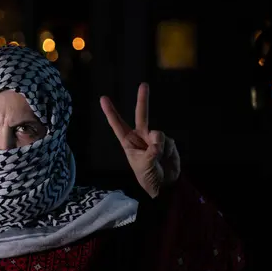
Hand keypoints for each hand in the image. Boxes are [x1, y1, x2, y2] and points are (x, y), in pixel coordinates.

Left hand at [100, 83, 179, 197]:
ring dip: (159, 148)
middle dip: (143, 99)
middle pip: (142, 115)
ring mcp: (155, 138)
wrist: (166, 185)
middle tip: (144, 85)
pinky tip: (166, 159)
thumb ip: (151, 151)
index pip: (117, 124)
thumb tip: (159, 138)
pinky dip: (168, 151)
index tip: (103, 98)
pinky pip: (168, 142)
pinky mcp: (167, 142)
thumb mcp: (144, 166)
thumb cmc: (149, 177)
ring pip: (158, 134)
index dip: (111, 111)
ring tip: (158, 160)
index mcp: (129, 142)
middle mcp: (141, 137)